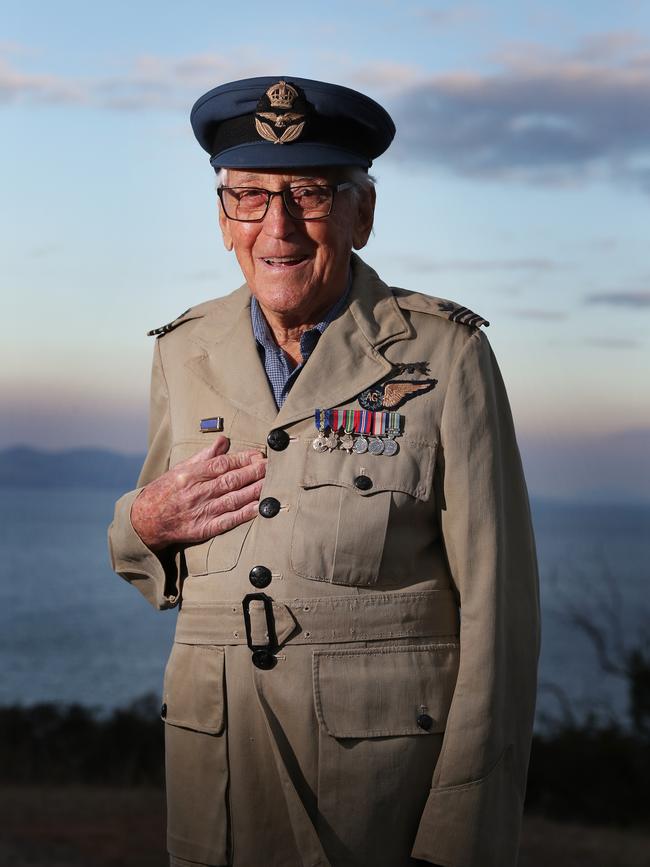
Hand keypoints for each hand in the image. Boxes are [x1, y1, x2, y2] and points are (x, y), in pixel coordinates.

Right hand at [131, 436, 266, 551]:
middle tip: (272, 466)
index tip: (258, 455)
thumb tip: (224, 440)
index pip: (221, 464)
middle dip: (253, 472)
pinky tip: (259, 508)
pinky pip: (228, 521)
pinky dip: (244, 514)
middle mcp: (196, 492)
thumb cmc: (165, 492)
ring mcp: (200, 511)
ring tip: (272, 483)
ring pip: (232, 499)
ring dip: (254, 491)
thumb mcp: (180, 469)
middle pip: (230, 480)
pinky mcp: (203, 529)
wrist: (144, 521)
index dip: (242, 459)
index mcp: (190, 475)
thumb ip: (204, 456)